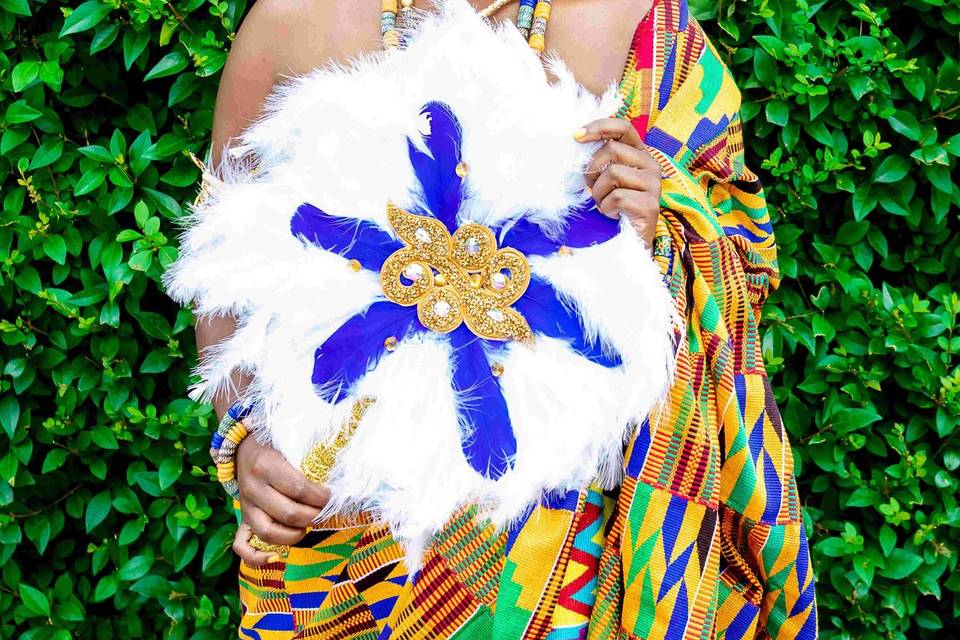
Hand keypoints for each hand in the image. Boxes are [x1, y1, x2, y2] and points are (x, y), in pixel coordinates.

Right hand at [231, 435, 329, 565]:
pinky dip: (257, 557)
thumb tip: (343, 478)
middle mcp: (253, 488)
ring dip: (295, 535)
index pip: (299, 489)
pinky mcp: (242, 519)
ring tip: (309, 525)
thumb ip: (311, 459)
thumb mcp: (291, 445)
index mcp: (266, 466)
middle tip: (327, 512)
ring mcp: (245, 507)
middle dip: (315, 516)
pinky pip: (242, 546)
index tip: (333, 497)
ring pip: (268, 532)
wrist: (242, 448)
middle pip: (289, 513)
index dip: (321, 498)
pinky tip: (276, 557)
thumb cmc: (275, 445)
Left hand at [575, 118, 661, 252]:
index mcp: (640, 154)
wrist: (631, 241)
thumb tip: (576, 141)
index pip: (623, 128)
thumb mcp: (605, 178)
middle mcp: (651, 165)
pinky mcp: (651, 205)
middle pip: (611, 150)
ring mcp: (654, 185)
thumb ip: (599, 160)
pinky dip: (607, 208)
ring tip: (605, 204)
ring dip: (599, 193)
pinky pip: (617, 197)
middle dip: (592, 170)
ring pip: (613, 173)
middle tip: (593, 189)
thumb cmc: (615, 207)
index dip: (599, 127)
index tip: (575, 136)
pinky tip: (614, 215)